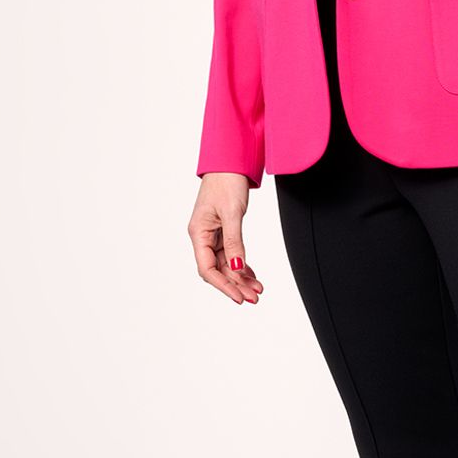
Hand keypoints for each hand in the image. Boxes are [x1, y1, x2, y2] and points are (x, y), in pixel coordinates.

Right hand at [190, 173, 265, 303]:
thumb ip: (234, 243)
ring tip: (258, 289)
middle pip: (217, 270)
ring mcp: (213, 234)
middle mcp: (203, 236)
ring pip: (226, 264)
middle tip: (255, 297)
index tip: (240, 297)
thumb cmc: (226, 181)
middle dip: (235, 285)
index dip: (224, 286)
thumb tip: (237, 268)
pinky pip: (231, 254)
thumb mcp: (233, 213)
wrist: (230, 160)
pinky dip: (242, 265)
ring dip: (241, 277)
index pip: (208, 269)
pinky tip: (253, 275)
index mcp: (198, 233)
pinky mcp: (223, 230)